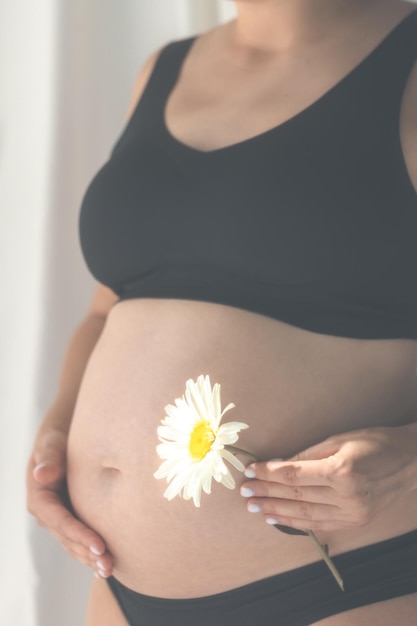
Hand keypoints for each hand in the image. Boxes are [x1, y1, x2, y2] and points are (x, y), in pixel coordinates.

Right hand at [26, 427, 112, 577]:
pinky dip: (89, 553)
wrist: (61, 441)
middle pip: (67, 539)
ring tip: (109, 570)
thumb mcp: (51, 444)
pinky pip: (78, 540)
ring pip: (73, 544)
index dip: (80, 535)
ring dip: (89, 559)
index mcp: (39, 498)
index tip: (100, 546)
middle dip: (87, 553)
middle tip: (109, 566)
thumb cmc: (58, 440)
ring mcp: (56, 519)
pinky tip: (102, 567)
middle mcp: (46, 514)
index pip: (61, 521)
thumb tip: (42, 474)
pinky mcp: (68, 519)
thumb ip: (49, 458)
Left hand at [240, 424, 416, 531]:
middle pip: (296, 496)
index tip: (249, 471)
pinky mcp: (356, 523)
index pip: (294, 476)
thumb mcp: (339, 439)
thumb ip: (307, 455)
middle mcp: (347, 497)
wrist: (411, 462)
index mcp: (342, 471)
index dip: (268, 474)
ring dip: (275, 511)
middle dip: (266, 493)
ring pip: (304, 515)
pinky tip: (276, 519)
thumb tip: (277, 464)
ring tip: (254, 506)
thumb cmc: (375, 442)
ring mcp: (353, 514)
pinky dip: (296, 523)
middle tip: (244, 491)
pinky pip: (320, 526)